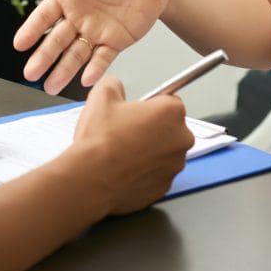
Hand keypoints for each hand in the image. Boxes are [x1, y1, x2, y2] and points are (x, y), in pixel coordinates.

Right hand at [12, 0, 170, 93]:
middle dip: (43, 57)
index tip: (19, 44)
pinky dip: (95, 69)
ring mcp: (96, 30)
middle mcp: (78, 17)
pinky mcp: (116, 40)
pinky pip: (103, 57)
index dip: (31, 30)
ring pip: (76, 54)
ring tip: (51, 87)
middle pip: (56, 40)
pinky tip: (87, 79)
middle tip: (30, 74)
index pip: (45, 16)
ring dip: (63, 70)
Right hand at [66, 77, 193, 215]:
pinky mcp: (165, 187)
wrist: (90, 179)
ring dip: (150, 150)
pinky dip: (145, 170)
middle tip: (127, 130)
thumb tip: (115, 86)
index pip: (170, 101)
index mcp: (171, 113)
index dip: (150, 105)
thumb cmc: (99, 142)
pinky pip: (158, 172)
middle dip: (152, 128)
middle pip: (170, 127)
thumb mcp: (101, 95)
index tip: (139, 111)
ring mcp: (174, 165)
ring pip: (165, 152)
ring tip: (123, 150)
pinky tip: (125, 167)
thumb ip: (115, 84)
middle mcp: (180, 139)